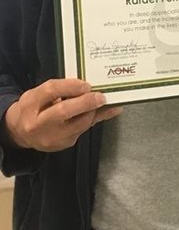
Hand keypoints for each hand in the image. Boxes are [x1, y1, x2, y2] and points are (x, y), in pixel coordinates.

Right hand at [4, 79, 121, 151]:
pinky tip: (106, 111)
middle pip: (63, 111)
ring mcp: (51, 138)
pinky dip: (95, 118)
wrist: (21, 132)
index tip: (86, 84)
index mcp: (30, 104)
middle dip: (85, 102)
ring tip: (102, 100)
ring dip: (93, 111)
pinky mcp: (63, 145)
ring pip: (78, 124)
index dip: (71, 86)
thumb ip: (60, 88)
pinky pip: (83, 130)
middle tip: (100, 96)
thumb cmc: (34, 108)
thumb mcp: (40, 93)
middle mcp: (38, 124)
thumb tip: (86, 85)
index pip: (50, 91)